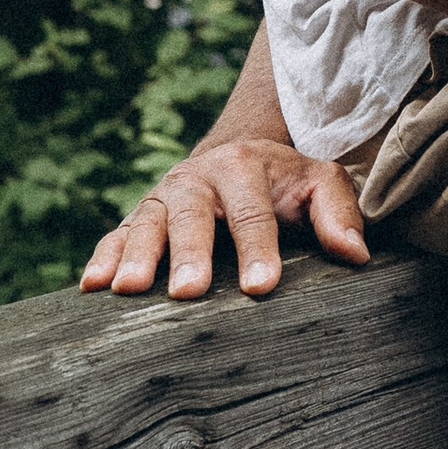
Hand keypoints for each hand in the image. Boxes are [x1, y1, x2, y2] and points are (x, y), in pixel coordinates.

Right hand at [81, 137, 368, 302]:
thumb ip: (337, 212)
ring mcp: (163, 197)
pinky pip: (114, 235)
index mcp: (244, 166)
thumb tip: (355, 254)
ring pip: (146, 222)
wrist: (237, 157)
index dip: (258, 248)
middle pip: (192, 215)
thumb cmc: (284, 183)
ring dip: (136, 255)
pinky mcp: (139, 216)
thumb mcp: (319, 182)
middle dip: (190, 252)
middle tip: (188, 291)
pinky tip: (92, 287)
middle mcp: (198, 179)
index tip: (260, 286)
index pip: (253, 211)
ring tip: (129, 290)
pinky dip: (102, 257)